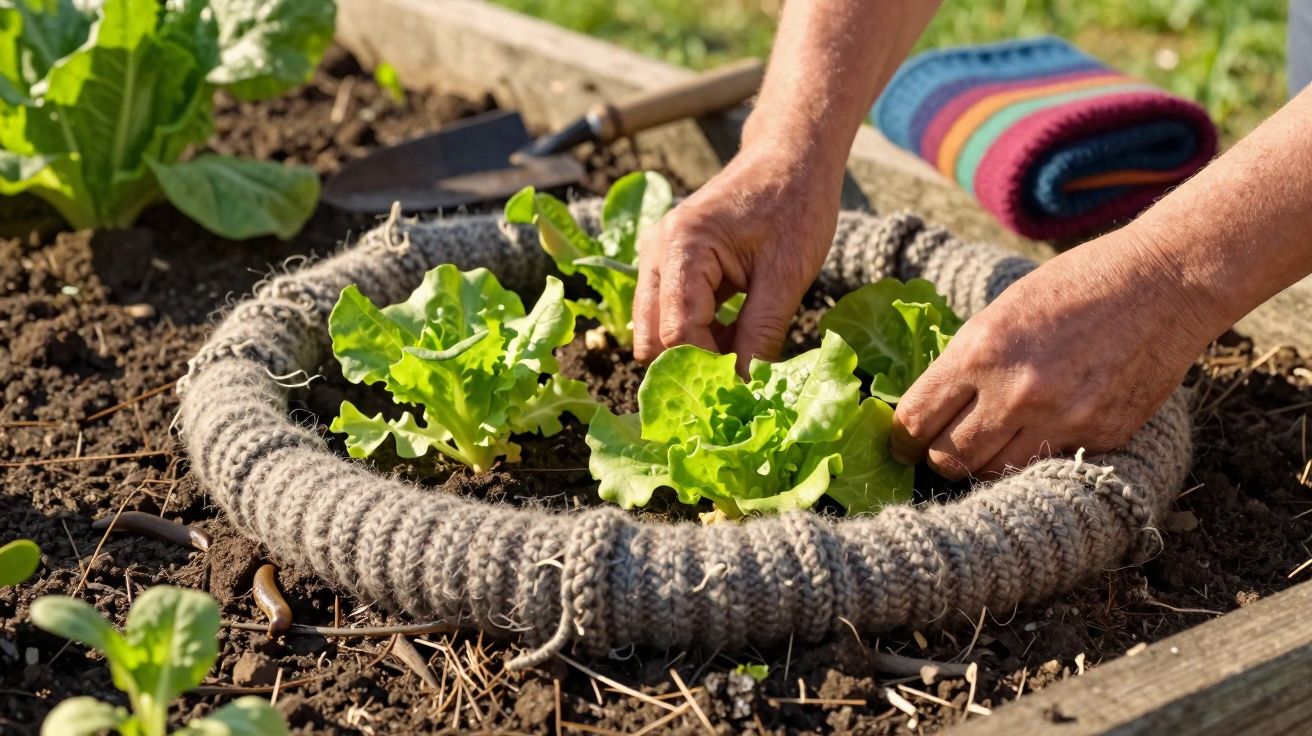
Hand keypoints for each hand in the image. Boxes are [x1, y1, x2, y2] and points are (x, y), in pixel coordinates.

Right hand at [633, 144, 842, 372]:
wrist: (792, 156)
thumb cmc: (794, 204)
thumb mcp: (786, 276)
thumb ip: (762, 335)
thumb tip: (748, 389)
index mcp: (681, 248)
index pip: (676, 332)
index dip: (707, 369)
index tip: (741, 394)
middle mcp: (657, 252)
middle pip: (652, 336)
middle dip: (690, 367)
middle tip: (735, 390)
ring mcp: (659, 257)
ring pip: (658, 328)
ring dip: (695, 352)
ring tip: (742, 364)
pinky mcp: (671, 264)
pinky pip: (671, 313)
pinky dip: (700, 335)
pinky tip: (737, 342)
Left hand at [890, 227, 1222, 478]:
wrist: (1163, 284)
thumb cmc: (1075, 285)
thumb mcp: (1001, 311)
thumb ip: (967, 360)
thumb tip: (931, 402)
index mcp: (980, 351)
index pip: (916, 420)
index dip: (902, 438)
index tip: (902, 441)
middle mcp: (1015, 392)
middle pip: (947, 460)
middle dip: (936, 458)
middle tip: (939, 449)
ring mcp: (1060, 420)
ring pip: (992, 474)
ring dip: (982, 464)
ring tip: (986, 445)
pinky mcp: (1098, 437)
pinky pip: (1045, 465)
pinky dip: (1033, 457)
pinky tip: (1036, 432)